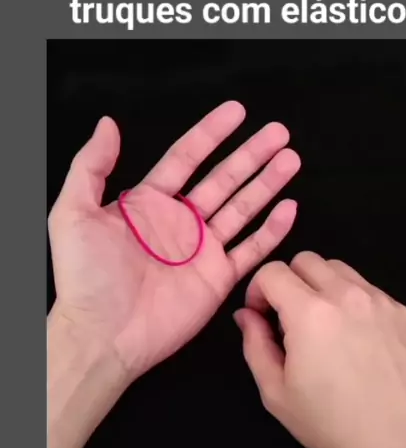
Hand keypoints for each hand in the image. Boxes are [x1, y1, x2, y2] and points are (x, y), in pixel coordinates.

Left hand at [48, 101, 299, 380]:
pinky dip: (271, 231)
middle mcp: (180, 223)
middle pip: (223, 179)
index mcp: (148, 204)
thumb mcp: (73, 213)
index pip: (186, 158)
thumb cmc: (84, 278)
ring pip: (242, 208)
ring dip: (267, 184)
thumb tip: (107, 124)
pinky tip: (288, 209)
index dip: (211, 133)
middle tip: (278, 133)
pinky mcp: (216, 279)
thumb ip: (90, 165)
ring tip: (290, 159)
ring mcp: (201, 251)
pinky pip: (250, 250)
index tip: (236, 112)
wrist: (103, 334)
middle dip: (251, 155)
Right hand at [234, 253, 405, 447]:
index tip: (261, 316)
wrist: (402, 443)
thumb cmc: (335, 425)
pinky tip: (350, 337)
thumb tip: (247, 316)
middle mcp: (346, 296)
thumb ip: (255, 346)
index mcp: (310, 314)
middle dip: (288, 282)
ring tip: (320, 326)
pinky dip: (349, 299)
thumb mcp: (276, 394)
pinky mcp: (400, 312)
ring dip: (319, 287)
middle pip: (305, 260)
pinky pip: (366, 288)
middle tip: (287, 319)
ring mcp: (378, 301)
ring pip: (338, 269)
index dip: (257, 291)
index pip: (273, 272)